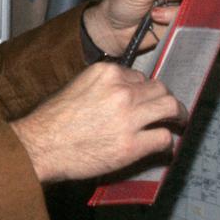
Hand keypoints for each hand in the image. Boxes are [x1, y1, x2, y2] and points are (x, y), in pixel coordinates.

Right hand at [10, 63, 186, 183]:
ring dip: (177, 115)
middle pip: (160, 89)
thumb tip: (119, 95)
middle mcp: (122, 90)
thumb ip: (101, 87)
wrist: (40, 146)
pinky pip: (163, 138)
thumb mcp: (76, 87)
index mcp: (107, 73)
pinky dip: (167, 142)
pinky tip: (165, 145)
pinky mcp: (132, 144)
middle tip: (168, 110)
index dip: (143, 90)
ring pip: (170, 108)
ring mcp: (129, 117)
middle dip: (164, 99)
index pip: (139, 76)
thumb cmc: (51, 121)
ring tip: (179, 122)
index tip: (144, 99)